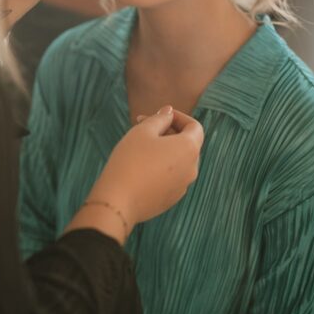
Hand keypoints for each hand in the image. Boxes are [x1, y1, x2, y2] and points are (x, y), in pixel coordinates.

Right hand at [90, 106, 203, 226]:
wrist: (118, 201)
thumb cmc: (130, 161)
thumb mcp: (143, 131)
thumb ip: (160, 118)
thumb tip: (169, 112)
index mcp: (189, 149)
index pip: (194, 127)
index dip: (178, 117)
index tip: (158, 115)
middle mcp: (192, 169)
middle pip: (187, 144)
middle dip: (168, 132)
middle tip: (142, 126)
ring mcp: (183, 187)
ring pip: (178, 161)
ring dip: (164, 150)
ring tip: (139, 147)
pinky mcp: (171, 199)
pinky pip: (171, 177)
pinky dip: (161, 167)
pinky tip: (139, 168)